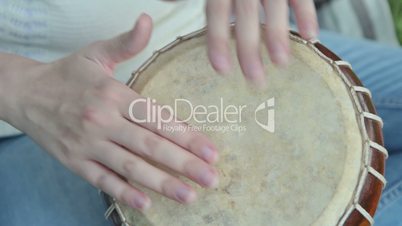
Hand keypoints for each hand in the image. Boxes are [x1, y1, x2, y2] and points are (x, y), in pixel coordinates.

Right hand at [4, 14, 218, 210]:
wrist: (24, 93)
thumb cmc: (66, 74)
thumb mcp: (96, 53)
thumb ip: (127, 42)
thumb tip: (148, 20)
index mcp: (114, 94)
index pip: (157, 117)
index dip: (186, 135)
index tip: (211, 151)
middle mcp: (103, 121)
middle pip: (150, 145)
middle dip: (183, 164)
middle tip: (211, 178)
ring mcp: (88, 144)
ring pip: (130, 166)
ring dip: (161, 183)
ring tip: (189, 195)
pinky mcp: (75, 162)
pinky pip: (102, 180)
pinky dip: (124, 193)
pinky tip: (147, 203)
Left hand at [206, 0, 317, 85]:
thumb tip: (177, 8)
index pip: (216, 9)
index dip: (217, 39)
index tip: (221, 69)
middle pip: (246, 12)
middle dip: (249, 47)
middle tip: (255, 78)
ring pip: (274, 4)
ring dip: (278, 34)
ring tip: (281, 63)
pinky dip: (306, 13)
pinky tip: (310, 36)